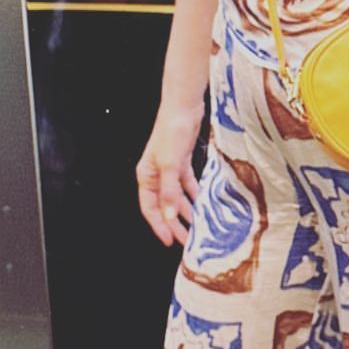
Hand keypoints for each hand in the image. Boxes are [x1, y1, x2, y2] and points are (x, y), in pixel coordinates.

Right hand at [136, 100, 202, 246]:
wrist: (183, 107)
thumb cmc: (171, 131)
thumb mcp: (170, 165)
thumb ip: (170, 191)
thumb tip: (169, 215)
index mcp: (146, 176)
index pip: (149, 208)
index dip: (158, 225)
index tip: (169, 240)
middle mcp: (156, 174)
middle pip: (164, 205)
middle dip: (174, 223)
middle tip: (186, 239)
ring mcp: (169, 169)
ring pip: (177, 197)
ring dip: (186, 211)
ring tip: (197, 225)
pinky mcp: (182, 162)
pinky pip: (187, 185)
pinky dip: (193, 195)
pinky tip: (202, 204)